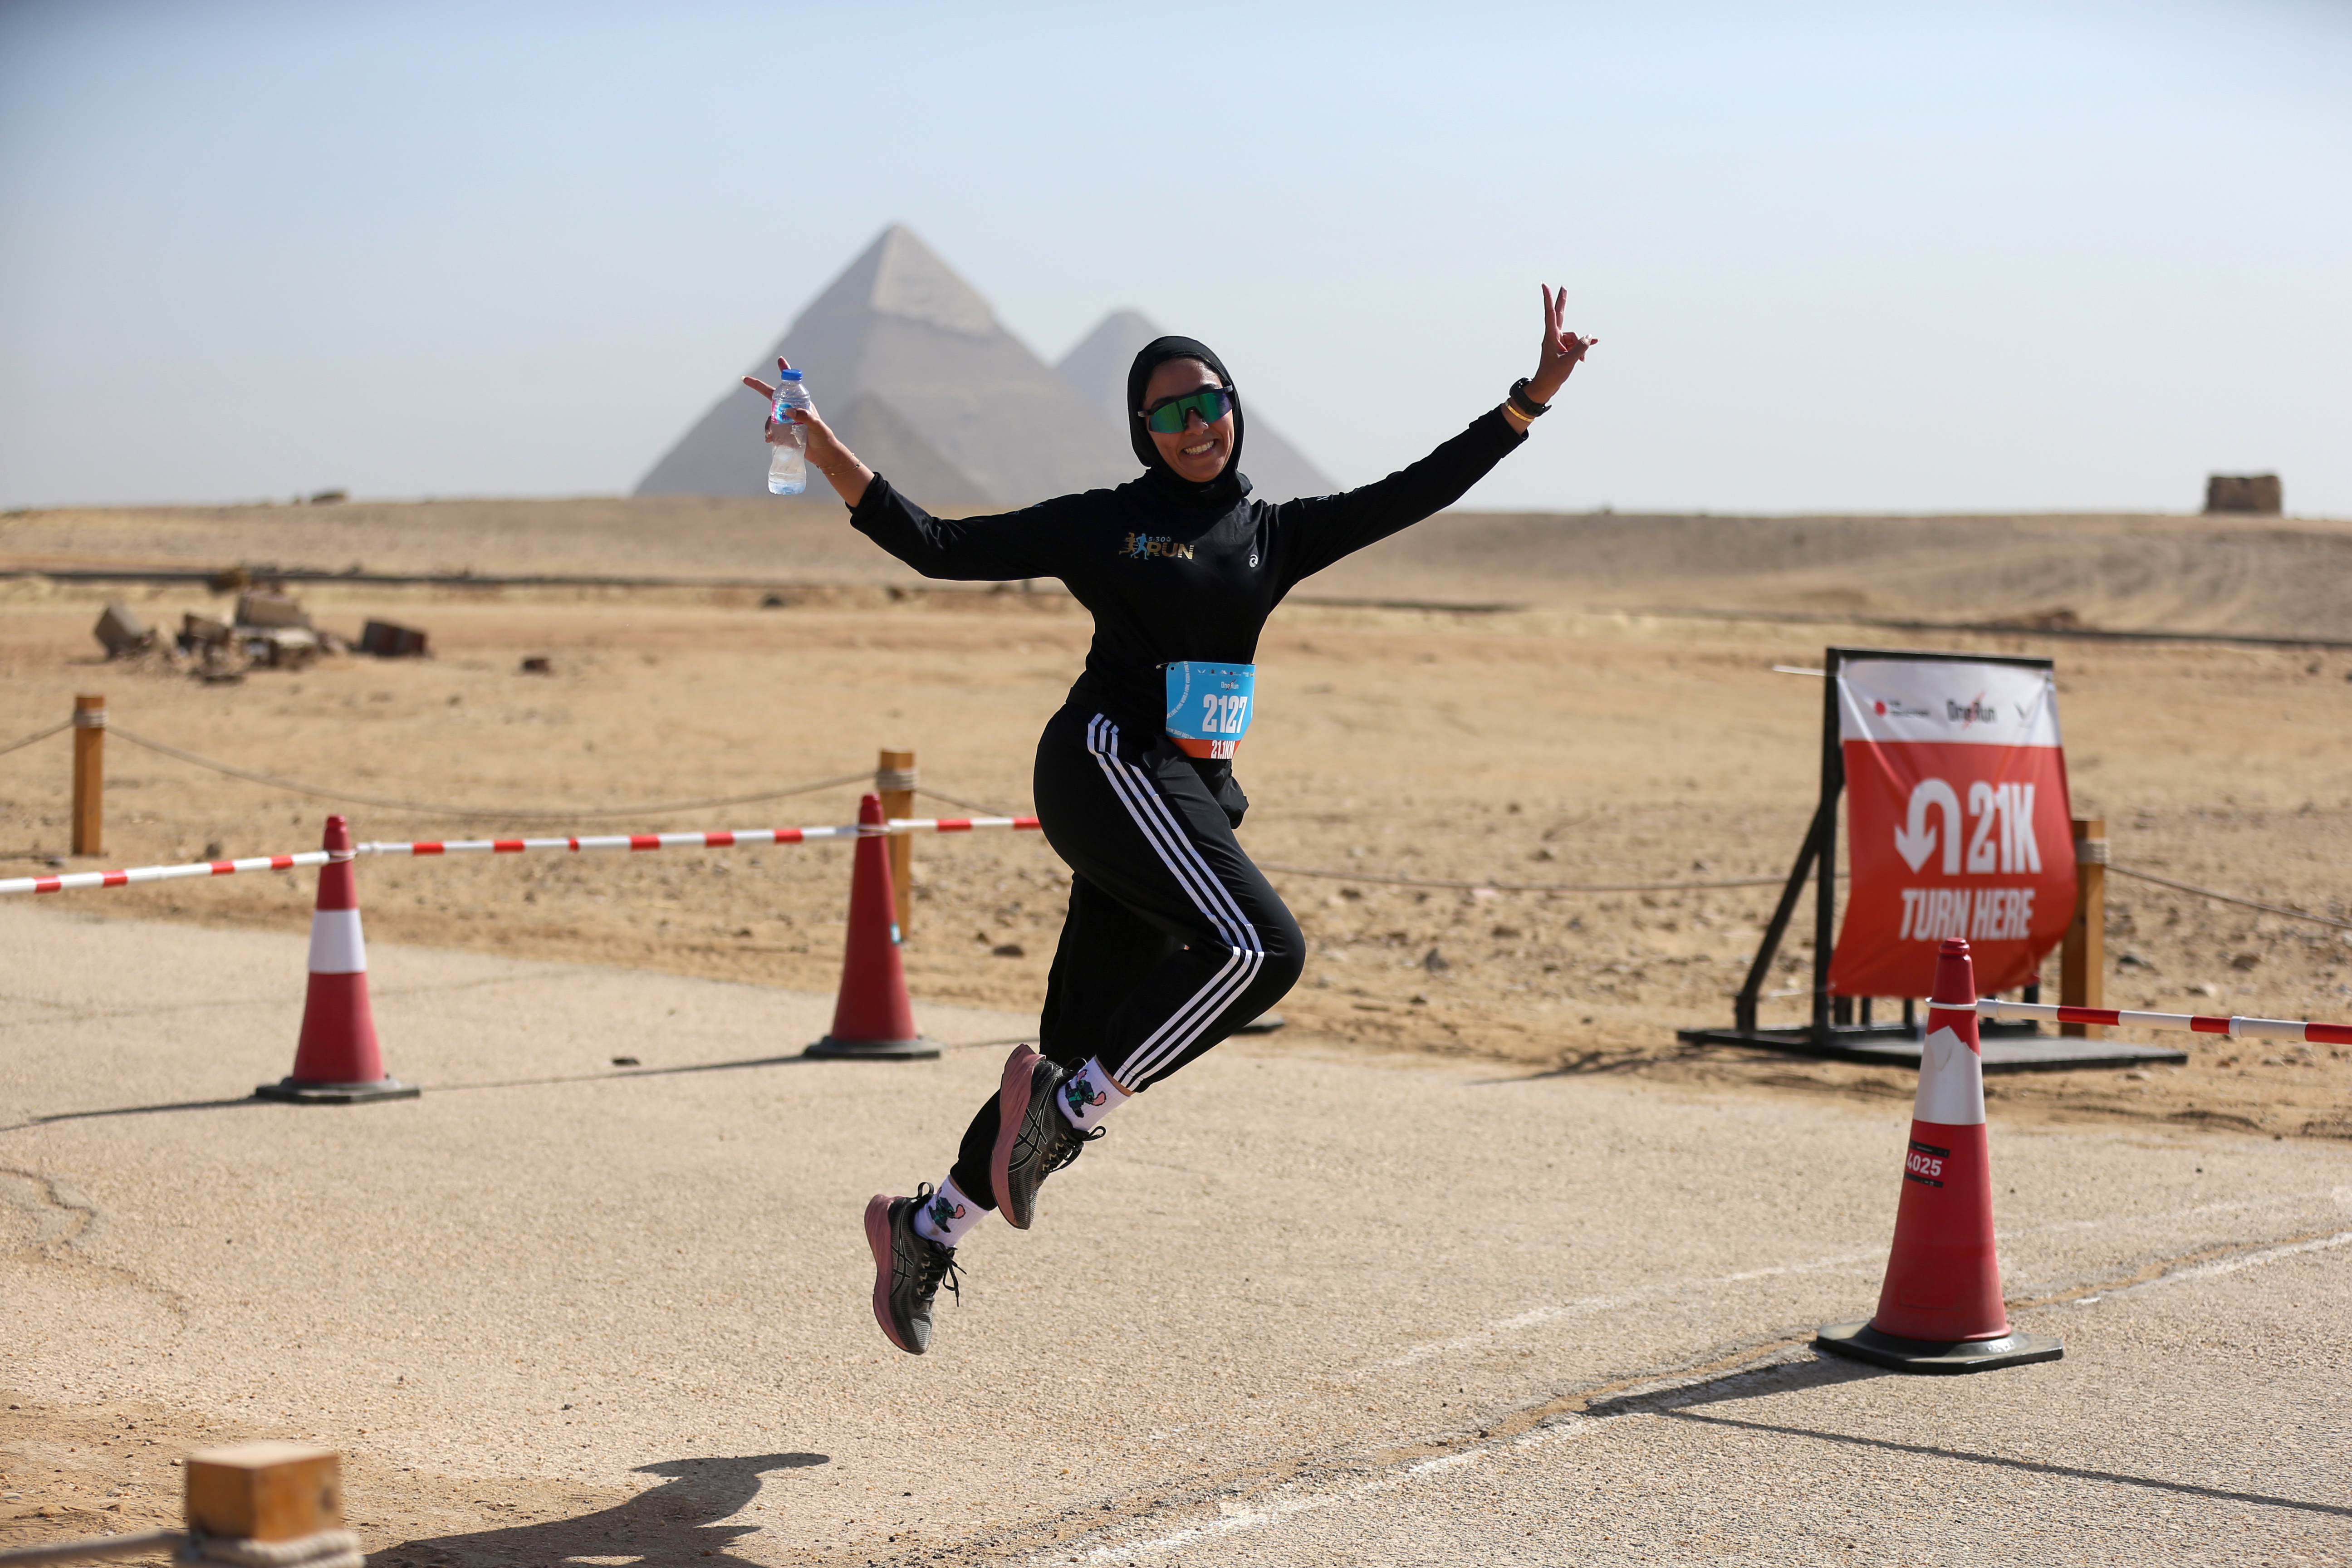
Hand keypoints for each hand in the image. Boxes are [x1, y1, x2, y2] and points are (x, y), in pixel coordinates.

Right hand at [739, 356, 874, 504]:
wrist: (824, 455)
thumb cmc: (823, 437)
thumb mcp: (816, 425)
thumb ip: (804, 416)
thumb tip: (788, 410)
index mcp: (801, 402)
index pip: (791, 384)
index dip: (785, 372)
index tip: (780, 360)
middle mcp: (792, 409)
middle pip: (772, 396)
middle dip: (759, 387)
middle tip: (745, 379)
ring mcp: (787, 420)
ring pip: (771, 417)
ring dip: (768, 425)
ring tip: (769, 436)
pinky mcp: (784, 432)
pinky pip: (772, 430)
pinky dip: (769, 434)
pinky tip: (769, 441)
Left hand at [1525, 285, 1597, 404]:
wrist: (1545, 387)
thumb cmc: (1552, 375)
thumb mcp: (1569, 361)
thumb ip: (1580, 348)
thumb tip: (1589, 336)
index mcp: (1551, 336)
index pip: (1551, 313)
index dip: (1549, 298)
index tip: (1545, 285)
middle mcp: (1553, 336)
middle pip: (1560, 315)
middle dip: (1563, 302)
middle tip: (1563, 287)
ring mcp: (1557, 342)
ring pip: (1573, 336)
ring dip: (1580, 346)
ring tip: (1580, 360)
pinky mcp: (1562, 348)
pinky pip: (1575, 344)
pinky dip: (1581, 347)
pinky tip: (1591, 347)